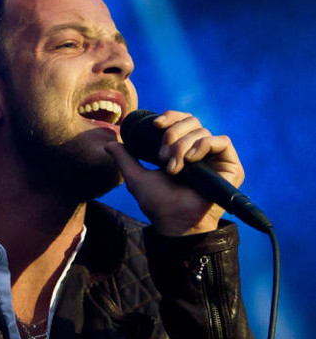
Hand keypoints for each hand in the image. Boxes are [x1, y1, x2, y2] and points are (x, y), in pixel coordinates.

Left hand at [106, 110, 244, 234]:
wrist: (174, 221)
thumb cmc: (157, 204)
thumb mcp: (136, 178)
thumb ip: (124, 159)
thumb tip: (108, 143)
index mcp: (182, 149)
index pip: (181, 120)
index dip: (170, 117)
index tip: (155, 124)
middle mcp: (201, 151)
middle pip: (192, 121)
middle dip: (173, 134)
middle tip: (163, 156)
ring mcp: (216, 158)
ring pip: (202, 131)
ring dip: (183, 146)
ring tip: (174, 168)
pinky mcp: (231, 166)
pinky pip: (222, 140)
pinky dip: (204, 145)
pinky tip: (191, 160)